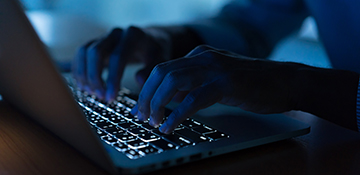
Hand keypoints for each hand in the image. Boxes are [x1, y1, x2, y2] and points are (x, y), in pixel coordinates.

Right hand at [72, 26, 170, 100]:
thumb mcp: (160, 60)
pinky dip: (79, 69)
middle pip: (95, 52)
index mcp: (133, 36)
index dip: (112, 79)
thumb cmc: (155, 52)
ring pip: (84, 52)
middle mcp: (116, 33)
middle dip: (95, 77)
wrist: (150, 40)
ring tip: (91, 92)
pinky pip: (81, 53)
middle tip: (100, 97)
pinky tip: (84, 85)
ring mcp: (104, 36)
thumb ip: (151, 70)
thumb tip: (139, 80)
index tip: (111, 97)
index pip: (117, 57)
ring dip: (84, 74)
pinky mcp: (95, 42)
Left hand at [132, 45, 303, 133]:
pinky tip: (170, 126)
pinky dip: (177, 114)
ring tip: (153, 122)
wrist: (286, 81)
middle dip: (146, 97)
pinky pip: (193, 99)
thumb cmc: (252, 84)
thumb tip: (168, 97)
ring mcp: (214, 68)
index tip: (140, 107)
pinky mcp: (226, 83)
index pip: (162, 69)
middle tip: (142, 116)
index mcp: (199, 55)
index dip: (146, 89)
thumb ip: (192, 84)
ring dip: (157, 104)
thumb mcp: (216, 80)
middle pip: (161, 73)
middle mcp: (203, 57)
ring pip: (172, 82)